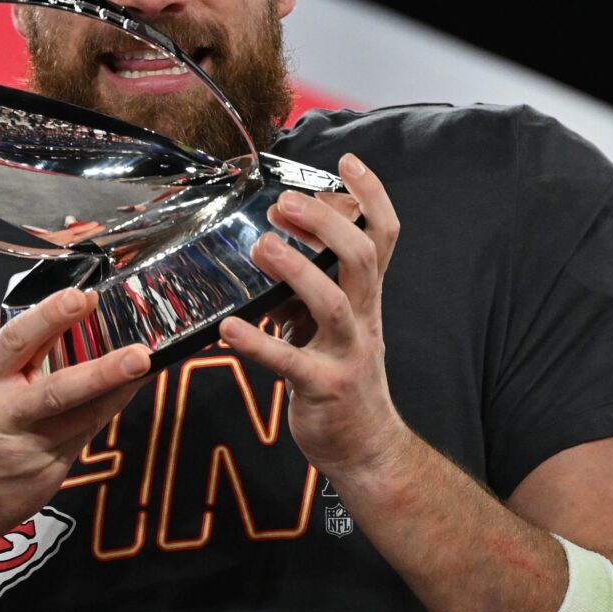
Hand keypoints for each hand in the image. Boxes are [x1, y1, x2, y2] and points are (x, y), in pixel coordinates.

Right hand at [0, 288, 149, 557]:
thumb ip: (15, 363)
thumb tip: (63, 323)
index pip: (16, 342)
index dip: (50, 316)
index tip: (82, 296)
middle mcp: (3, 415)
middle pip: (58, 391)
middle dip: (102, 371)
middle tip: (140, 355)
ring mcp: (28, 449)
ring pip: (83, 416)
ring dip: (118, 390)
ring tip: (147, 365)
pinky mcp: (48, 473)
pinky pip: (83, 434)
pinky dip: (106, 410)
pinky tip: (126, 391)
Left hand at [219, 153, 410, 483]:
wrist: (367, 449)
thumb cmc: (343, 379)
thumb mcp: (333, 327)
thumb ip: (310, 289)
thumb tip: (273, 248)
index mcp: (367, 300)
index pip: (383, 237)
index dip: (372, 197)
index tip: (347, 162)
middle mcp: (364, 321)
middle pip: (362, 258)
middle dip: (326, 222)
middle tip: (283, 201)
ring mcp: (347, 355)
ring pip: (331, 304)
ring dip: (297, 271)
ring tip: (262, 247)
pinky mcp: (323, 389)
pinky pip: (289, 363)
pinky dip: (259, 344)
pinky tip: (229, 328)